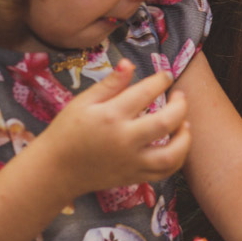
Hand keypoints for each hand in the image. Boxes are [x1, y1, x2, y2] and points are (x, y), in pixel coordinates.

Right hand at [43, 61, 190, 196]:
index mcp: (111, 116)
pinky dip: (177, 158)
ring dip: (185, 137)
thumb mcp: (82, 102)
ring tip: (185, 123)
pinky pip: (165, 172)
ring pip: (172, 154)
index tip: (165, 76)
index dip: (161, 80)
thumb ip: (110, 84)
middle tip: (180, 96)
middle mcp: (125, 140)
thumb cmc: (67, 132)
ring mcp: (131, 162)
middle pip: (166, 122)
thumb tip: (129, 63)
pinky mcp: (134, 177)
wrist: (55, 170)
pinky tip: (177, 145)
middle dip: (180, 105)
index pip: (145, 93)